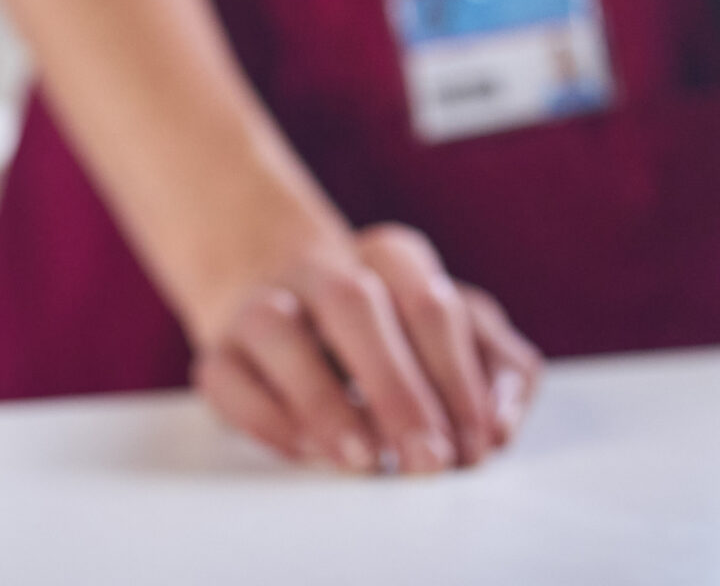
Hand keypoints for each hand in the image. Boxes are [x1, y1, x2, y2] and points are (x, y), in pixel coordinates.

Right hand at [190, 223, 542, 474]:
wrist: (276, 286)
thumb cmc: (385, 326)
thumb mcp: (450, 332)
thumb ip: (495, 368)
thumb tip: (502, 427)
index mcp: (391, 258)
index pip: (431, 305)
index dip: (460, 376)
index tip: (481, 443)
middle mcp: (323, 270)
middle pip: (358, 307)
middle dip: (399, 388)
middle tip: (430, 462)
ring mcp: (262, 305)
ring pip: (280, 331)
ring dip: (324, 400)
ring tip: (365, 461)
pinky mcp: (217, 351)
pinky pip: (227, 377)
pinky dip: (266, 417)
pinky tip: (306, 452)